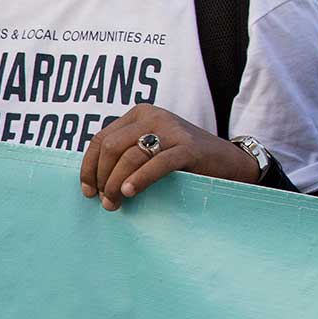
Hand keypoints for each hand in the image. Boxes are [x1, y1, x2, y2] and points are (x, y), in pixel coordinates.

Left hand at [79, 105, 257, 208]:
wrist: (229, 163)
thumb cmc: (184, 162)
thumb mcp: (152, 149)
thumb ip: (126, 155)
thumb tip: (92, 180)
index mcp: (140, 114)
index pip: (101, 139)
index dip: (88, 167)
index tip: (88, 191)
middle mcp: (154, 116)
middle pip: (111, 147)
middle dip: (101, 177)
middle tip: (104, 201)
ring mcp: (173, 130)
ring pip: (129, 156)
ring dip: (115, 184)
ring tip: (115, 204)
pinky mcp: (189, 148)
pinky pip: (156, 163)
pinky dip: (139, 179)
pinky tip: (129, 192)